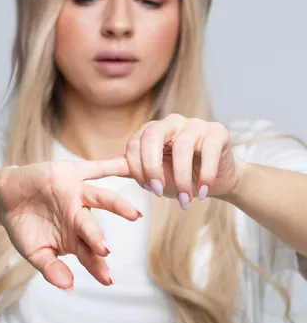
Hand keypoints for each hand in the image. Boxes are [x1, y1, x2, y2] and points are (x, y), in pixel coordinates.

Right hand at [0, 159, 141, 289]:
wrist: (7, 197)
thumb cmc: (23, 227)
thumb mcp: (34, 251)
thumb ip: (50, 267)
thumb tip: (68, 285)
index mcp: (74, 238)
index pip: (88, 255)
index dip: (97, 267)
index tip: (107, 280)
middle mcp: (79, 216)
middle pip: (93, 228)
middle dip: (98, 239)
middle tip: (105, 251)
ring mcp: (78, 194)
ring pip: (101, 198)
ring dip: (117, 205)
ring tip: (134, 214)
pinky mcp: (73, 174)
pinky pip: (96, 168)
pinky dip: (112, 166)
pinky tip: (129, 164)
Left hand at [125, 114, 244, 208]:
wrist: (215, 181)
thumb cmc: (182, 176)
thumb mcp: (154, 175)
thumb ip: (132, 169)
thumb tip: (105, 165)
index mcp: (153, 131)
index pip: (135, 142)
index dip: (137, 167)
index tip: (148, 188)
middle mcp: (171, 122)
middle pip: (153, 136)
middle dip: (152, 167)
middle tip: (157, 192)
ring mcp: (195, 124)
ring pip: (181, 146)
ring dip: (181, 178)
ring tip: (184, 200)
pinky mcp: (217, 131)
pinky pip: (208, 151)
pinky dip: (205, 175)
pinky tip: (202, 192)